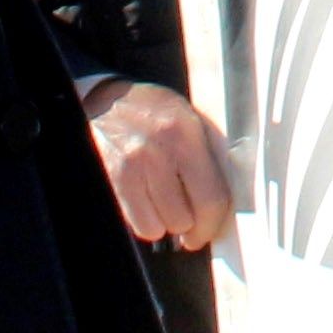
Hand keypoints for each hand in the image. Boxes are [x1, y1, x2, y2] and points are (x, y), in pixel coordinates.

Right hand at [83, 79, 238, 248]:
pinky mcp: (114, 179)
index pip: (212, 197)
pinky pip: (138, 224)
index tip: (208, 230)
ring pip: (160, 227)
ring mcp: (133, 165)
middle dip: (188, 225)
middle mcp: (161, 149)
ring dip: (164, 222)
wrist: (103, 102)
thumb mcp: (186, 118)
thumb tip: (230, 196)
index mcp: (187, 133)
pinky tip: (145, 202)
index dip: (212, 224)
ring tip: (162, 202)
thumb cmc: (150, 112)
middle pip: (186, 218)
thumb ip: (209, 153)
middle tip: (186, 217)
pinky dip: (145, 222)